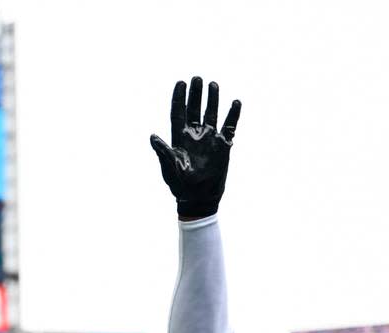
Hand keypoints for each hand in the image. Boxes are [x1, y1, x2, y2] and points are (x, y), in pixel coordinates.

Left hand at [150, 76, 240, 218]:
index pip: (178, 113)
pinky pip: (230, 127)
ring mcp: (209, 139)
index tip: (181, 83)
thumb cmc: (180, 185)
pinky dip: (233, 115)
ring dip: (212, 100)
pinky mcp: (223, 146)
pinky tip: (236, 103)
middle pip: (194, 109)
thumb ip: (163, 152)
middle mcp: (194, 135)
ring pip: (211, 114)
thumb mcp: (170, 168)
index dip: (179, 98)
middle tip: (197, 78)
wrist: (199, 198)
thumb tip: (153, 137)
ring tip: (213, 84)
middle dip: (195, 94)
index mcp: (179, 138)